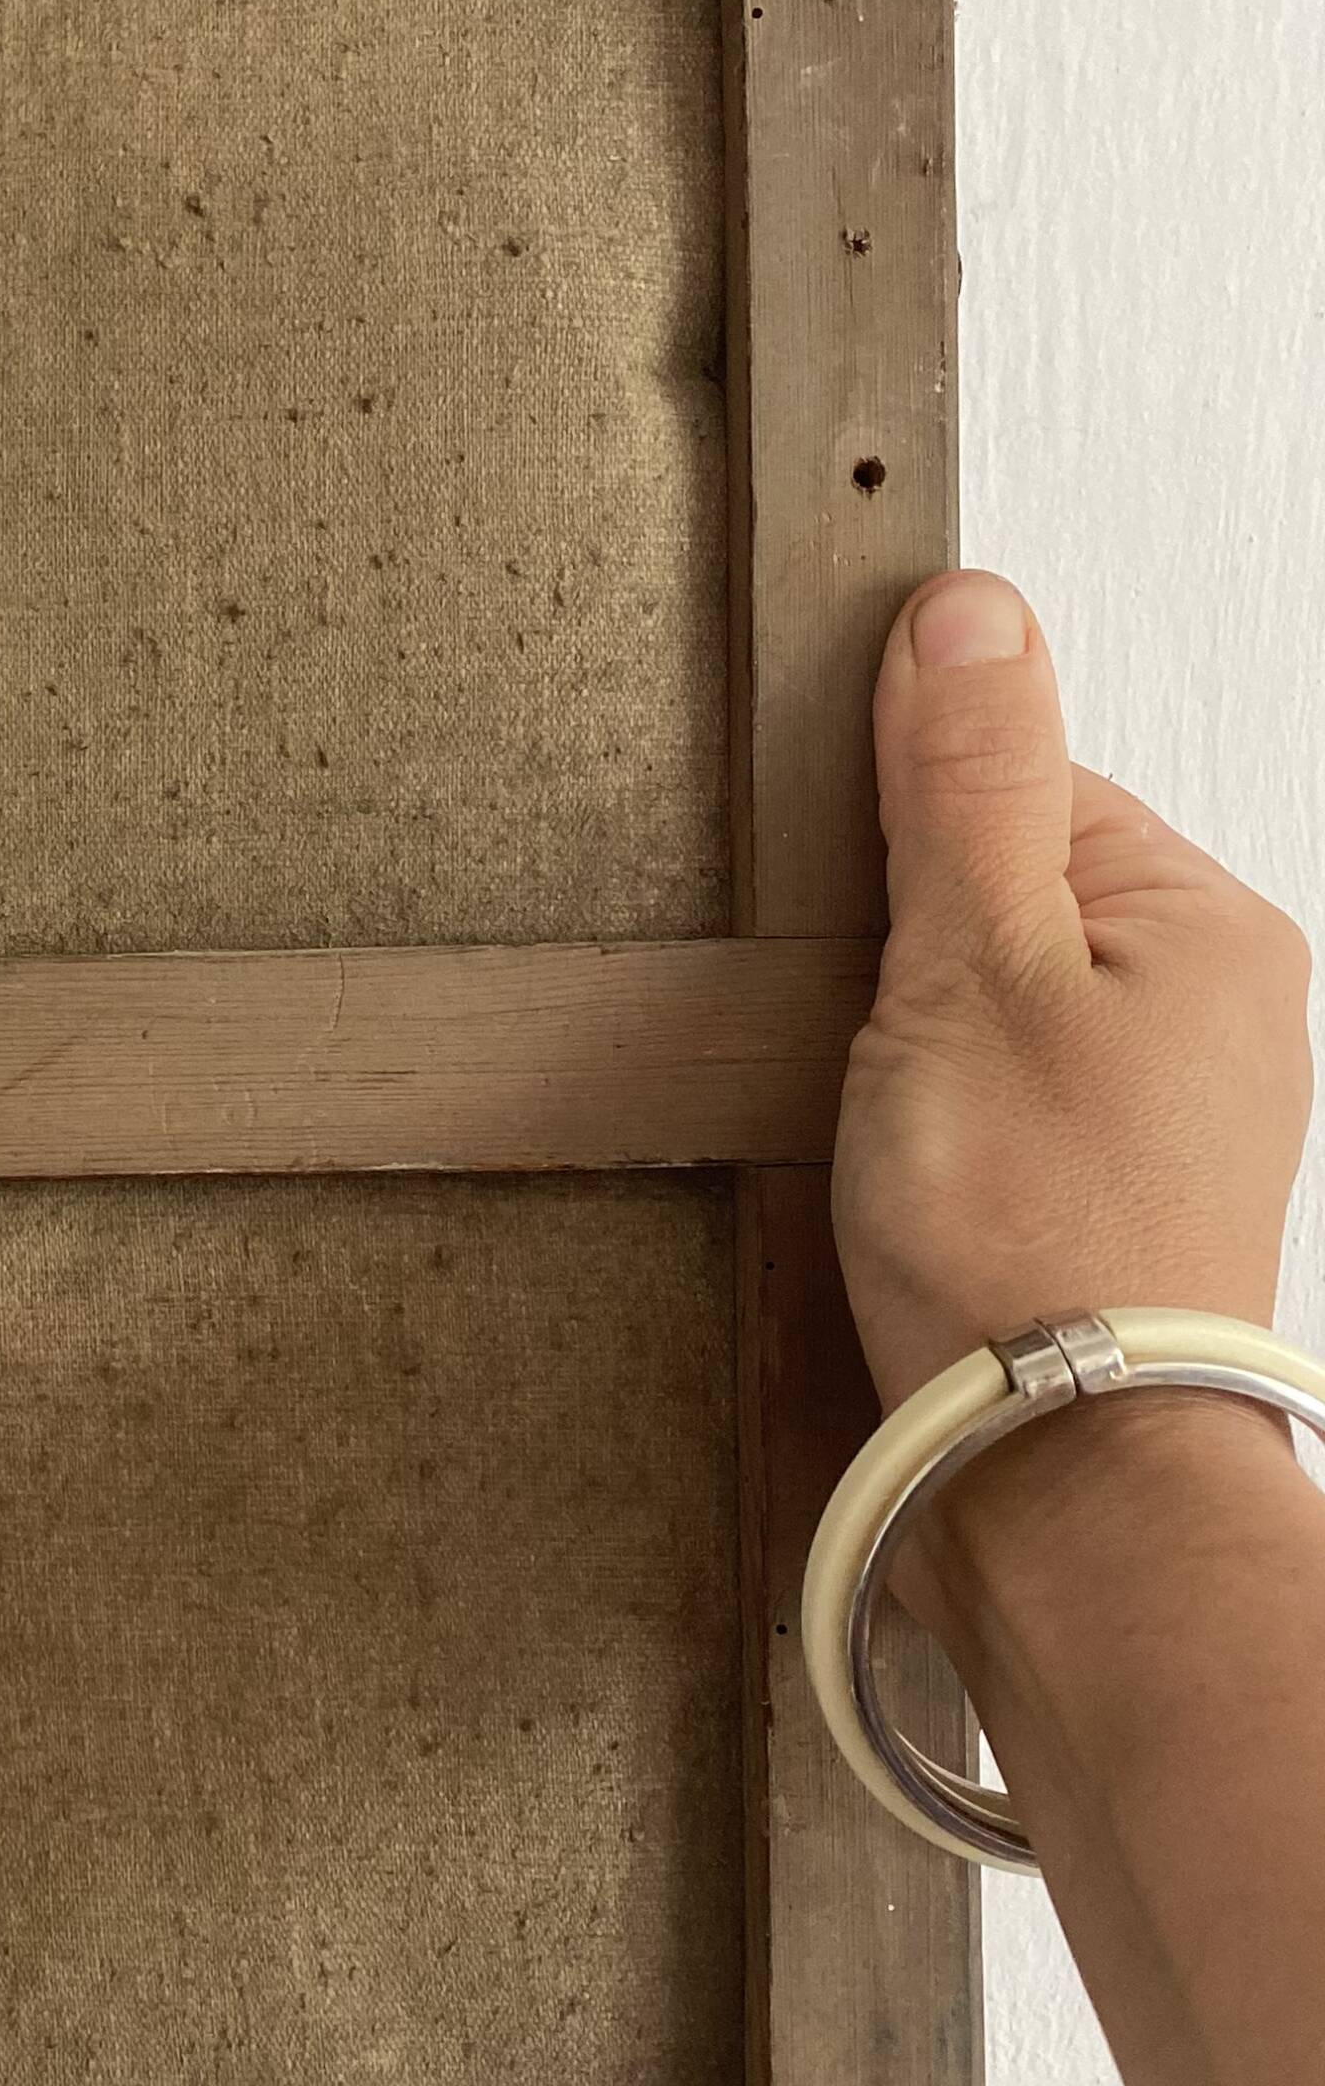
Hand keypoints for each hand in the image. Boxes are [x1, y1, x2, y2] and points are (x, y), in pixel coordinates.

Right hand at [831, 570, 1312, 1412]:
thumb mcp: (971, 965)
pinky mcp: (1102, 1191)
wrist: (1052, 1473)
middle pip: (1000, 896)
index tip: (870, 931)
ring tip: (899, 1134)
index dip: (906, 846)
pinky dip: (930, 1127)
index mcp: (1209, 922)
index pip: (1019, 784)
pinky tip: (911, 1184)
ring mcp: (1164, 1108)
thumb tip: (967, 611)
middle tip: (881, 1048)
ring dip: (908, 1052)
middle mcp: (1215, 1007)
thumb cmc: (1028, 1241)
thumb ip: (967, 783)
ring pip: (987, 1006)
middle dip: (905, 958)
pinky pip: (992, 1101)